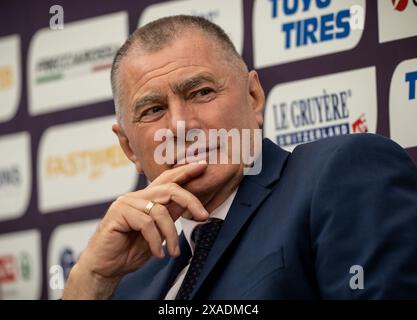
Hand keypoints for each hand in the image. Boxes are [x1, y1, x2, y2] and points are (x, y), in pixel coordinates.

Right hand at [63, 162, 208, 298]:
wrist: (105, 268)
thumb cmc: (129, 251)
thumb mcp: (158, 233)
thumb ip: (169, 216)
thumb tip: (190, 204)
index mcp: (146, 199)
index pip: (167, 180)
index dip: (185, 172)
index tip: (203, 165)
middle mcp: (136, 197)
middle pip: (169, 189)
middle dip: (190, 200)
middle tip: (204, 216)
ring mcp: (126, 203)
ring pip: (160, 210)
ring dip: (171, 234)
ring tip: (173, 251)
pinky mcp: (118, 213)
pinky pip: (146, 223)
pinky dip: (155, 240)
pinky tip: (157, 253)